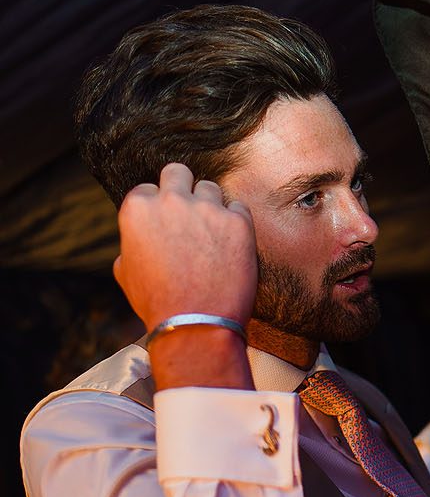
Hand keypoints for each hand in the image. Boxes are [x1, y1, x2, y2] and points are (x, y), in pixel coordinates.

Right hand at [113, 162, 257, 330]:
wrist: (196, 324)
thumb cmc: (158, 303)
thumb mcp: (125, 272)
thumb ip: (130, 244)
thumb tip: (139, 238)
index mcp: (138, 208)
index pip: (148, 189)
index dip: (157, 206)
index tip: (166, 222)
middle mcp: (171, 201)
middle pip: (178, 172)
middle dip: (182, 187)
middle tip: (190, 209)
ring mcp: (207, 209)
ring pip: (211, 188)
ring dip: (211, 205)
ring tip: (212, 233)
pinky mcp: (239, 222)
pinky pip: (239, 207)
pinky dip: (235, 220)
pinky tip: (232, 241)